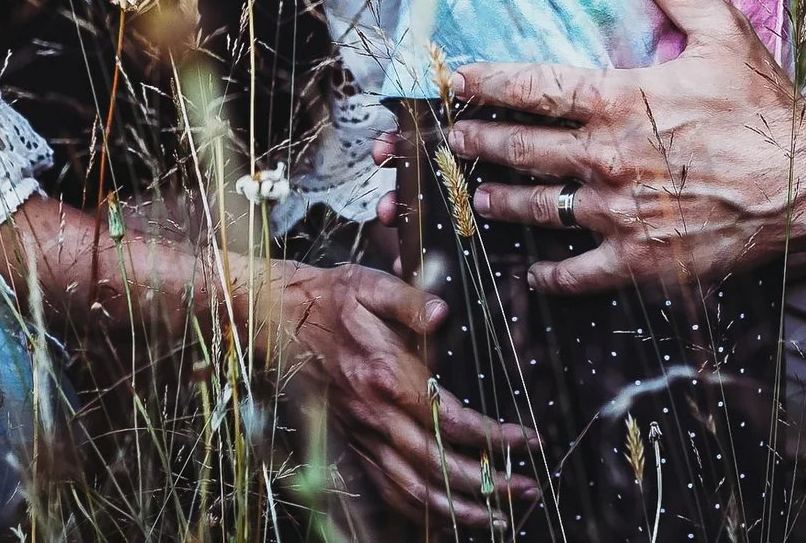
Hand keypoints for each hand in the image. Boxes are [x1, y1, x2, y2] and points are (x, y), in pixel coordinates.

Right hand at [276, 260, 534, 524]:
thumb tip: (442, 313)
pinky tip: (446, 520)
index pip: (450, 419)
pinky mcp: (354, 444)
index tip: (527, 440)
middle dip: (486, 483)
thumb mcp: (370, 285)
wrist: (277, 319)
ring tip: (497, 518)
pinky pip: (387, 491)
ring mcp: (364, 435)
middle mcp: (376, 415)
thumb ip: (410, 300)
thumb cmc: (331, 300)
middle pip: (437, 466)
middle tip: (527, 488)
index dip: (491, 436)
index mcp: (388, 376)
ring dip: (457, 510)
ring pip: (413, 489)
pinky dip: (419, 513)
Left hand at [449, 0, 805, 292]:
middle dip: (483, 143)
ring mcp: (621, 214)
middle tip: (454, 142)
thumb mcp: (723, 32)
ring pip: (542, 211)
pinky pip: (582, 272)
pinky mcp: (643, 261)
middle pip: (525, 150)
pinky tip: (536, 275)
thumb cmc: (765, 109)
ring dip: (505, 202)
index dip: (489, 82)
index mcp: (620, 101)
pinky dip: (553, 276)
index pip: (535, 87)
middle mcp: (609, 158)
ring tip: (481, 197)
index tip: (457, 80)